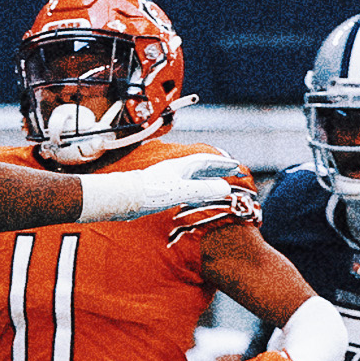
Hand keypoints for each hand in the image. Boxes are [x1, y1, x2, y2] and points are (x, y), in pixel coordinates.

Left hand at [80, 153, 239, 221]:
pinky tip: (196, 196)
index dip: (222, 163)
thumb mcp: (180, 191)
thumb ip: (203, 189)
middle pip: (200, 167)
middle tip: (232, 172)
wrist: (124, 199)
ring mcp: (167, 180)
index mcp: (180, 167)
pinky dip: (196, 188)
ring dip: (207, 178)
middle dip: (217, 169)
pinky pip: (185, 186)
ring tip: (219, 183)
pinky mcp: (161, 190)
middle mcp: (174, 170)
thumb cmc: (149, 193)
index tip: (236, 166)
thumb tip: (225, 187)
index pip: (206, 161)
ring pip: (192, 176)